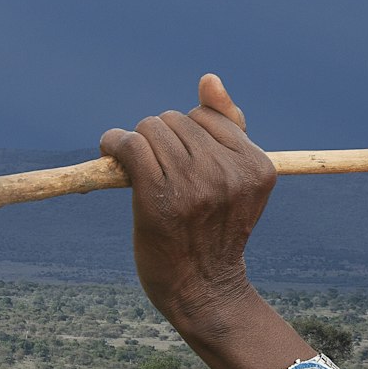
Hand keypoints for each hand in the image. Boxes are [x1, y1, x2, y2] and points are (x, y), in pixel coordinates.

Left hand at [99, 74, 276, 337]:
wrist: (202, 288)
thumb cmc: (215, 230)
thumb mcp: (236, 179)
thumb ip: (228, 126)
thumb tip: (208, 79)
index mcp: (256, 166)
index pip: (207, 116)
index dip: (185, 133)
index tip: (177, 155)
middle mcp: (229, 174)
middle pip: (176, 121)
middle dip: (159, 137)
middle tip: (156, 167)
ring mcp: (195, 188)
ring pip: (151, 129)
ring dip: (136, 141)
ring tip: (135, 163)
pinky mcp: (160, 200)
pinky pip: (131, 146)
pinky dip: (115, 143)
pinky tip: (111, 151)